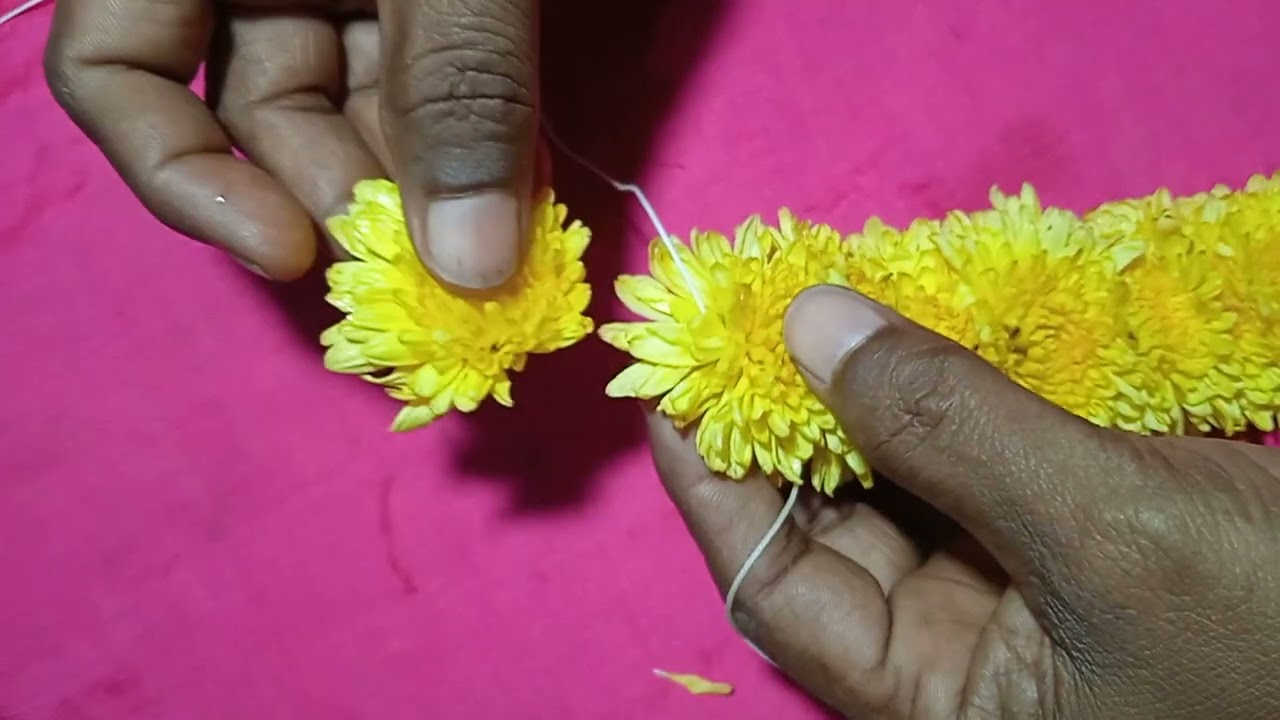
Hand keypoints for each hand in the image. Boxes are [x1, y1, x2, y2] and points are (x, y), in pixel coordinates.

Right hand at [44, 0, 538, 287]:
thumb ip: (459, 84)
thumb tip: (472, 266)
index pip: (111, 67)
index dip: (179, 174)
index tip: (288, 254)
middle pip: (253, 111)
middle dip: (346, 201)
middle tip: (439, 275)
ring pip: (347, 100)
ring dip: (422, 181)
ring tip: (500, 238)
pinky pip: (414, 71)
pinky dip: (463, 131)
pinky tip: (518, 181)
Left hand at [649, 284, 1279, 717]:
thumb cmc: (1276, 631)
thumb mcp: (1105, 531)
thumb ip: (947, 425)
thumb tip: (810, 324)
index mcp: (940, 707)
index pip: (776, 587)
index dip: (709, 480)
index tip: (669, 378)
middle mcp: (958, 660)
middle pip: (826, 529)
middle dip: (785, 421)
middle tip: (747, 315)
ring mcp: (1010, 599)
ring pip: (895, 487)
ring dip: (859, 397)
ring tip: (819, 308)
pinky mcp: (1063, 540)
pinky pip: (968, 463)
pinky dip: (938, 397)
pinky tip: (911, 334)